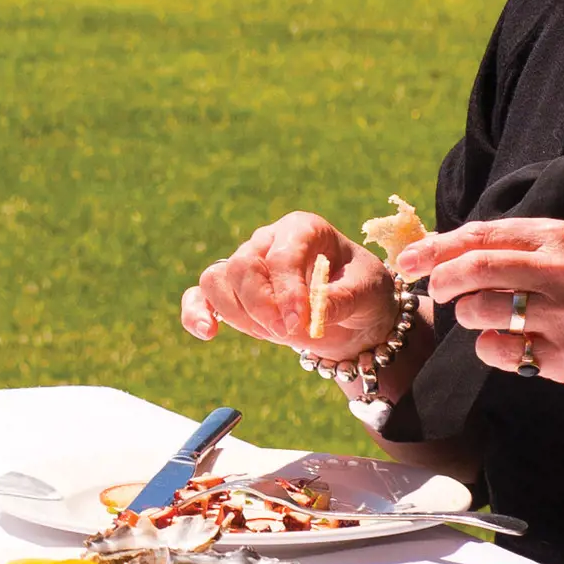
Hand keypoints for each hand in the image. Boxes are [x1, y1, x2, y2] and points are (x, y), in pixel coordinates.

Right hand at [178, 210, 399, 360]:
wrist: (353, 314)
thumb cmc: (362, 292)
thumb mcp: (367, 293)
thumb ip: (341, 300)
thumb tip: (311, 317)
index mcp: (301, 229)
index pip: (281, 255)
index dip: (287, 291)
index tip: (299, 323)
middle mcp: (267, 240)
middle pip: (242, 266)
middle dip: (261, 305)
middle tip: (287, 333)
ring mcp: (245, 264)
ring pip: (217, 280)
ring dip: (239, 314)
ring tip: (273, 334)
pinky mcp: (232, 293)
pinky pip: (200, 296)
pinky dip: (196, 312)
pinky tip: (207, 332)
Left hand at [410, 216, 563, 443]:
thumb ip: (518, 249)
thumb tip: (444, 247)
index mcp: (559, 237)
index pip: (481, 234)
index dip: (435, 247)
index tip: (409, 261)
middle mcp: (562, 269)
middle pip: (474, 266)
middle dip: (441, 279)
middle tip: (437, 292)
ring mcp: (563, 313)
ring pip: (480, 309)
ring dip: (469, 319)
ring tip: (488, 322)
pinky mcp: (563, 354)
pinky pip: (497, 350)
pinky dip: (490, 350)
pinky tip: (512, 349)